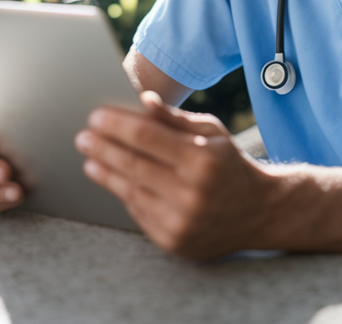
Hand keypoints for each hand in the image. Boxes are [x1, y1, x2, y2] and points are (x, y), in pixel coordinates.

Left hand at [74, 91, 271, 259]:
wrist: (258, 213)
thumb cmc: (229, 165)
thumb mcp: (213, 132)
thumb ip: (175, 118)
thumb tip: (142, 101)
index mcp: (203, 159)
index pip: (146, 137)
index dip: (116, 125)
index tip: (95, 116)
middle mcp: (192, 192)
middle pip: (133, 164)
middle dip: (102, 148)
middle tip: (83, 137)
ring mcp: (182, 221)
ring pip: (130, 191)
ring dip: (104, 172)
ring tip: (90, 159)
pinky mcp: (173, 241)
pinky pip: (138, 212)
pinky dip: (122, 193)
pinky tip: (110, 179)